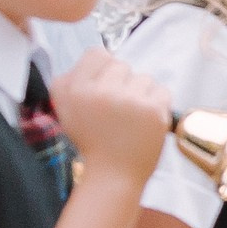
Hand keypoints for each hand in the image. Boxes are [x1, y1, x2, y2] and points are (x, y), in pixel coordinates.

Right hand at [52, 49, 172, 187]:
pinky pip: (161, 90)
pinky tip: (144, 120)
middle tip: (117, 108)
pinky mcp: (154, 110)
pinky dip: (157, 103)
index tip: (104, 86)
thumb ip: (71, 79)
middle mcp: (101, 92)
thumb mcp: (65, 109)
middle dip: (122, 83)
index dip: (103, 68)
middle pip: (121, 65)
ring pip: (143, 78)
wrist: (113, 173)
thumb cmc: (91, 140)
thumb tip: (96, 57)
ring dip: (140, 93)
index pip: (97, 53)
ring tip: (130, 117)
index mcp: (76, 89)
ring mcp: (130, 100)